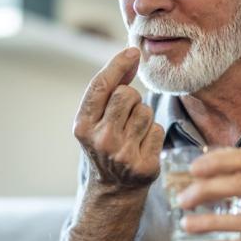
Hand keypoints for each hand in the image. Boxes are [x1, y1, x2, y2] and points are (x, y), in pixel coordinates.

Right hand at [73, 47, 164, 191]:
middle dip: (131, 98)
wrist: (112, 189)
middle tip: (125, 115)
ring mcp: (122, 155)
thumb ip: (110, 89)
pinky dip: (153, 135)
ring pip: (146, 111)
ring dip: (143, 117)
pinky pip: (158, 130)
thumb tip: (132, 55)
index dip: (118, 64)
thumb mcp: (96, 119)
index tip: (133, 51)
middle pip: (127, 95)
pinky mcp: (144, 166)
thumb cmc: (105, 144)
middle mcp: (100, 140)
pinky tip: (142, 146)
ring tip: (133, 134)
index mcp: (82, 126)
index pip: (101, 86)